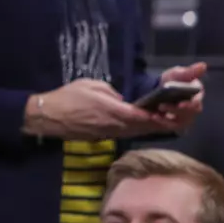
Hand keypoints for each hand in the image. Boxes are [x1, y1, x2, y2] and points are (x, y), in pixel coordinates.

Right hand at [25, 78, 171, 140]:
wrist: (48, 116)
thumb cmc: (68, 97)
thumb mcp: (93, 86)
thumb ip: (112, 93)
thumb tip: (122, 100)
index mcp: (113, 111)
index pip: (141, 117)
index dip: (158, 117)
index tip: (172, 115)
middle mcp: (114, 126)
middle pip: (143, 128)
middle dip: (160, 124)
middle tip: (175, 119)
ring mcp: (108, 133)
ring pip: (135, 132)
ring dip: (150, 128)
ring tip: (164, 122)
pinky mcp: (102, 136)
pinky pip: (125, 133)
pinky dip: (137, 130)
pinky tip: (143, 125)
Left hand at [149, 62, 207, 134]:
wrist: (156, 91)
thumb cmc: (171, 81)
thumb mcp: (177, 74)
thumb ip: (189, 72)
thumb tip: (203, 65)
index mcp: (197, 93)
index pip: (197, 100)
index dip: (191, 104)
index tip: (181, 104)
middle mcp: (194, 107)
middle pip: (190, 112)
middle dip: (176, 110)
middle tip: (162, 106)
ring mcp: (186, 117)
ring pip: (181, 121)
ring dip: (168, 118)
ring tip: (155, 113)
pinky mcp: (176, 124)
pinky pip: (172, 126)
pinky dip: (162, 122)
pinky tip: (154, 117)